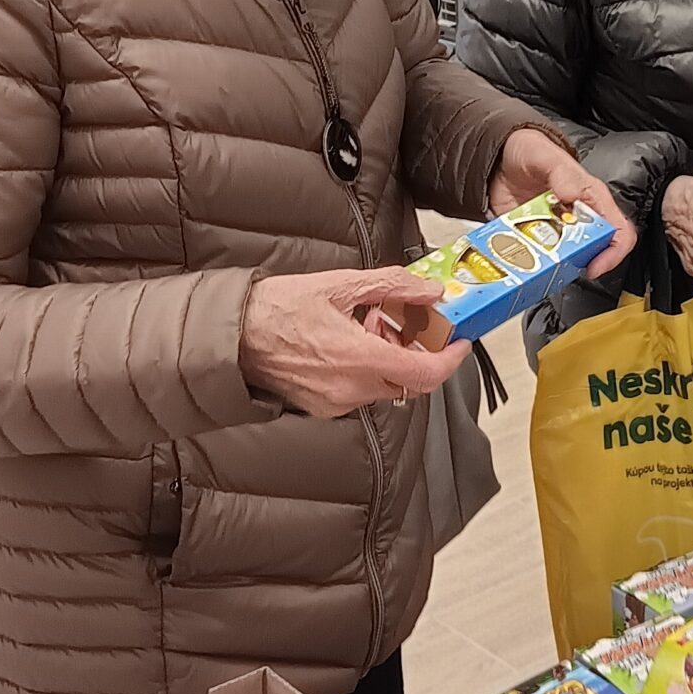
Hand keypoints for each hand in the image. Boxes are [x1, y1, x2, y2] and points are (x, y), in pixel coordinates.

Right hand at [240, 268, 470, 417]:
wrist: (232, 336)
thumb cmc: (277, 308)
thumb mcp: (340, 285)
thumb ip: (392, 287)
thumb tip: (429, 291)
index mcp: (358, 358)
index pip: (424, 373)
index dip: (450, 360)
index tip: (460, 343)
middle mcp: (350, 389)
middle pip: (409, 381)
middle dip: (419, 353)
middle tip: (412, 324)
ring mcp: (335, 403)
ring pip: (385, 387)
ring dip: (391, 359)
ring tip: (372, 326)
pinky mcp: (322, 408)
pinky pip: (360, 392)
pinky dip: (368, 370)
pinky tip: (351, 343)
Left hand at [487, 127, 635, 277]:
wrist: (499, 156)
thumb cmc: (530, 151)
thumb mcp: (545, 154)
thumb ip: (561, 172)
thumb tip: (574, 194)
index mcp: (592, 198)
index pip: (618, 231)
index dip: (613, 252)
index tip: (596, 266)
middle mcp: (578, 218)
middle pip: (593, 251)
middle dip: (579, 263)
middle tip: (561, 267)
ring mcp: (555, 230)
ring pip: (564, 260)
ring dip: (551, 267)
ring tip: (535, 263)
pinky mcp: (533, 238)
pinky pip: (535, 259)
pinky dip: (527, 264)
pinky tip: (516, 259)